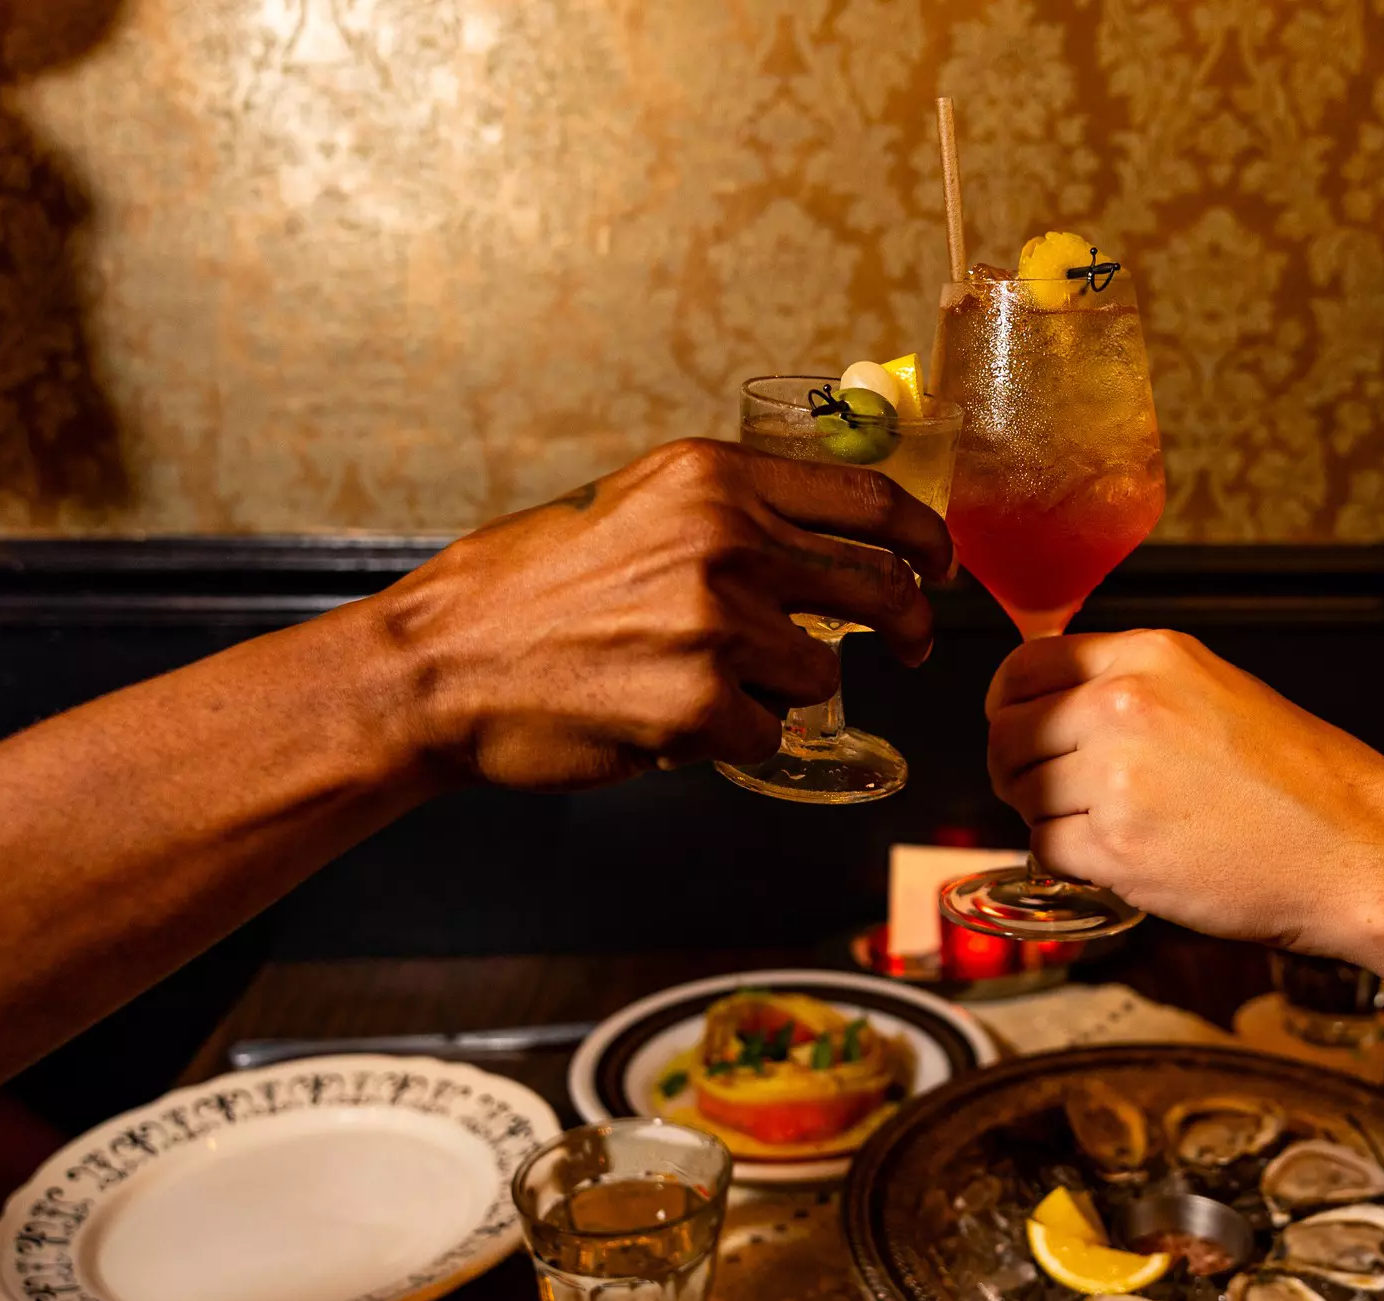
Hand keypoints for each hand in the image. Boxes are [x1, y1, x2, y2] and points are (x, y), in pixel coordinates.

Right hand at [371, 439, 951, 790]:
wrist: (443, 662)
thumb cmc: (527, 589)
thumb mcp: (634, 506)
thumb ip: (730, 512)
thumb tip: (824, 540)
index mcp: (713, 478)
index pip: (869, 498)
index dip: (925, 538)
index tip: (940, 564)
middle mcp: (726, 538)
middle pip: (879, 587)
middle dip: (907, 624)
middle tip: (906, 646)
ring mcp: (717, 623)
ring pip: (824, 675)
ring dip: (780, 690)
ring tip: (703, 681)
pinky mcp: (701, 705)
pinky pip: (769, 734)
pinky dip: (733, 738)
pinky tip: (671, 718)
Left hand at [985, 631, 1383, 1042]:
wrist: (1356, 850)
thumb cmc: (1302, 781)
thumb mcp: (1215, 690)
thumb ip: (1133, 686)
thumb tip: (1060, 702)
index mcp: (1148, 657)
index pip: (1024, 666)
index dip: (1008, 702)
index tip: (1015, 724)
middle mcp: (1123, 706)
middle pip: (1007, 733)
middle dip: (1016, 765)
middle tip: (1046, 789)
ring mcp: (1114, 778)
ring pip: (1023, 794)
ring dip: (1047, 816)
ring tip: (1105, 825)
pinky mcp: (1117, 849)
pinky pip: (1046, 851)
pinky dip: (1071, 862)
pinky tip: (1120, 858)